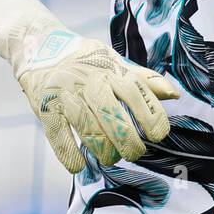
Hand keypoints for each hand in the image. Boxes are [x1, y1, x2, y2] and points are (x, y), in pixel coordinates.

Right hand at [16, 28, 179, 171]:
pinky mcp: (45, 108)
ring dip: (103, 150)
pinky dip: (69, 153)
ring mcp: (67, 95)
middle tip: (135, 153)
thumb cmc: (85, 59)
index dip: (150, 116)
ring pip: (88, 127)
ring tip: (111, 158)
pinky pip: (58, 134)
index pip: (136, 93)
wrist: (39, 47)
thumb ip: (143, 79)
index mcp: (111, 69)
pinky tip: (78, 166)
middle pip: (113, 115)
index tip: (158, 135)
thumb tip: (175, 94)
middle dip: (128, 140)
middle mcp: (90, 81)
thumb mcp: (115, 61)